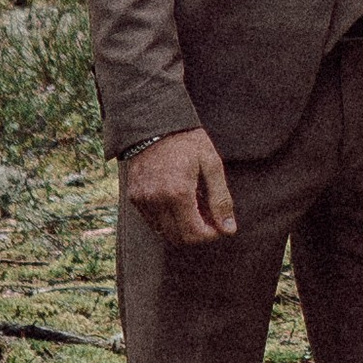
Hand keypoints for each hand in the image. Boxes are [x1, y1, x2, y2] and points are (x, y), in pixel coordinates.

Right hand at [123, 126, 236, 244]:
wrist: (154, 123)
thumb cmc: (187, 141)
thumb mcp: (211, 164)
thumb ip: (220, 199)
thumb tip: (228, 229)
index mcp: (178, 192)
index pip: (194, 234)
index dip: (210, 235)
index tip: (220, 224)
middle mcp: (156, 200)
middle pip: (179, 238)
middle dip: (197, 233)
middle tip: (209, 216)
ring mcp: (142, 200)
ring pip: (164, 232)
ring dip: (182, 226)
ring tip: (194, 205)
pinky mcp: (134, 197)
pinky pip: (152, 221)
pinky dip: (167, 219)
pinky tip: (177, 200)